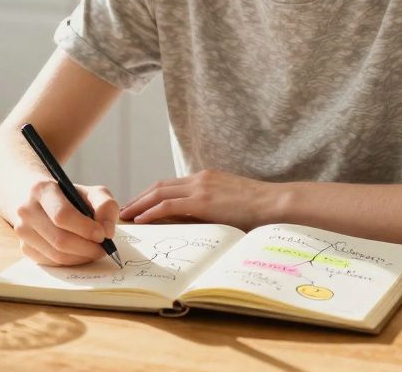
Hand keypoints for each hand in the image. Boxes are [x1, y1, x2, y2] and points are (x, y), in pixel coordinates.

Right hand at [13, 180, 119, 265]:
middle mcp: (26, 210)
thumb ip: (105, 205)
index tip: (103, 235)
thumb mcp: (90, 191)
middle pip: (60, 239)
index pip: (62, 215)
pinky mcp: (24, 247)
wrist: (35, 196)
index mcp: (42, 190)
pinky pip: (51, 263)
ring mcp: (22, 231)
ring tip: (95, 251)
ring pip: (56, 255)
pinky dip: (71, 261)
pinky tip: (81, 253)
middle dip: (87, 248)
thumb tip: (107, 232)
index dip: (85, 228)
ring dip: (81, 257)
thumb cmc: (67, 195)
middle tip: (104, 248)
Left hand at [119, 169, 277, 229]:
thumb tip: (197, 223)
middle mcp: (200, 179)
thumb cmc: (259, 209)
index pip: (171, 184)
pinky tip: (141, 219)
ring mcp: (201, 188)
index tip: (139, 204)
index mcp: (206, 178)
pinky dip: (152, 212)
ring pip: (160, 193)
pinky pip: (169, 205)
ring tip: (125, 215)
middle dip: (139, 198)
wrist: (276, 203)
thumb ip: (212, 208)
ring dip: (140, 204)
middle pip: (159, 186)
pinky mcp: (203, 200)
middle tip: (124, 210)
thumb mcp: (230, 204)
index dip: (151, 194)